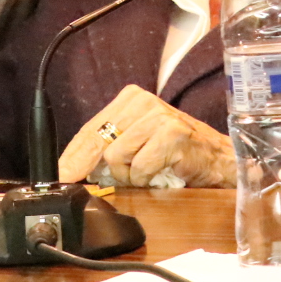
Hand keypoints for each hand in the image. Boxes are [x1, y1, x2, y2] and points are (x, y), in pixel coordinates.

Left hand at [58, 84, 235, 187]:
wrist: (219, 159)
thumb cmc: (176, 153)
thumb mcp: (137, 144)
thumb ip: (106, 149)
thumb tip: (70, 169)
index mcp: (130, 99)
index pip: (90, 129)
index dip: (72, 156)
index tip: (61, 174)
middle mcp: (143, 101)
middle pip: (97, 142)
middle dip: (89, 168)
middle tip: (82, 182)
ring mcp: (159, 116)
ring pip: (116, 157)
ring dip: (128, 176)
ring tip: (146, 173)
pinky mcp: (172, 134)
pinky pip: (139, 168)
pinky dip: (146, 179)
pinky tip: (160, 174)